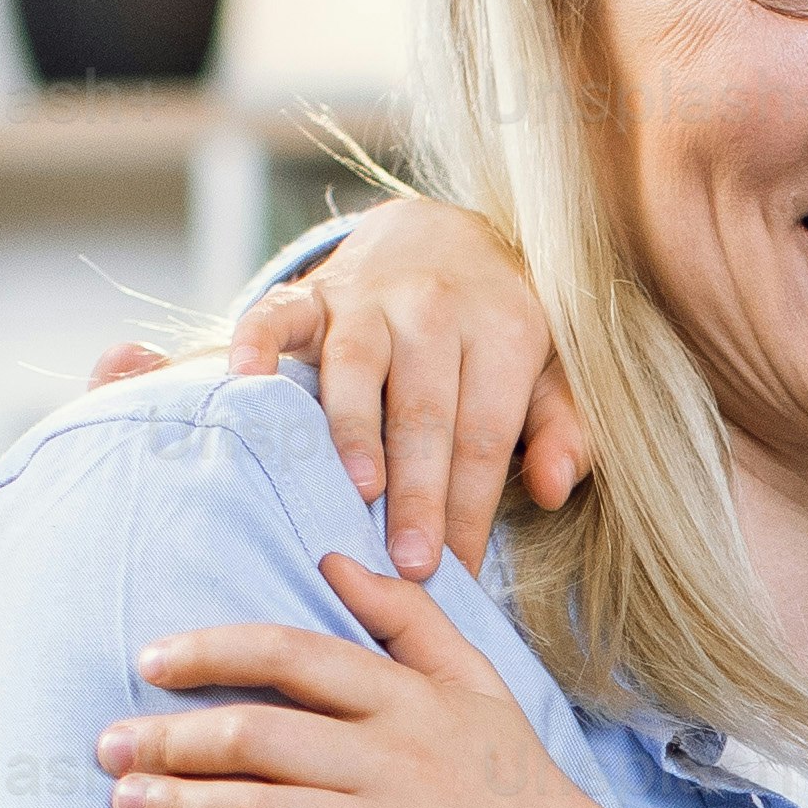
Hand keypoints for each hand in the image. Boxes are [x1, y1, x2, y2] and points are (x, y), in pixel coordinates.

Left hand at [100, 554, 683, 807]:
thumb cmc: (518, 785)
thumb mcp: (480, 685)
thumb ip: (408, 619)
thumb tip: (333, 559)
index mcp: (411, 700)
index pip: (294, 655)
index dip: (213, 651)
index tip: (149, 661)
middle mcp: (398, 761)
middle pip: (261, 736)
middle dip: (172, 738)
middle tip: (106, 745)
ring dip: (183, 805)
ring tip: (123, 801)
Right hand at [208, 198, 583, 578]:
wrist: (439, 235)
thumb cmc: (495, 327)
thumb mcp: (549, 370)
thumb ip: (560, 428)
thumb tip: (553, 488)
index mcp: (500, 333)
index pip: (483, 437)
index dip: (471, 509)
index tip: (460, 573)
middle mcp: (434, 310)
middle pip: (425, 413)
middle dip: (418, 492)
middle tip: (411, 563)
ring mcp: (367, 299)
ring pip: (357, 369)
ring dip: (354, 430)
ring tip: (358, 490)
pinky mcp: (311, 292)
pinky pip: (277, 312)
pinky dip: (257, 343)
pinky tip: (247, 381)